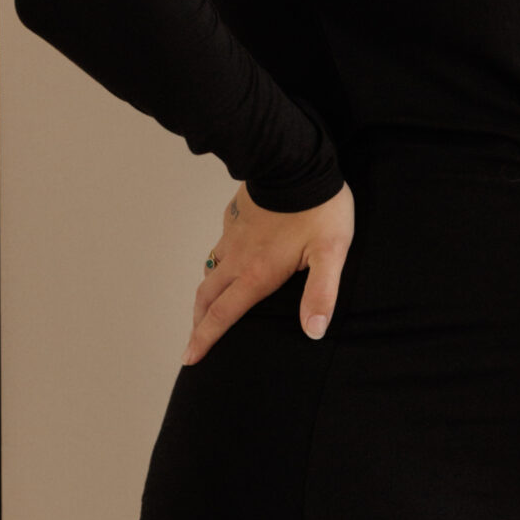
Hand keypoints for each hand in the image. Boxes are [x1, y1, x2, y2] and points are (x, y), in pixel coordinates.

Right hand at [184, 180, 354, 361]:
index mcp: (257, 274)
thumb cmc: (319, 208)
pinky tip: (226, 262)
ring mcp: (234, 236)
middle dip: (198, 323)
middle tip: (193, 342)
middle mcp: (239, 258)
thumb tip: (314, 332)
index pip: (223, 315)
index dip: (204, 340)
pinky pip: (220, 246)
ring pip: (210, 271)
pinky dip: (217, 263)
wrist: (295, 161)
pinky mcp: (236, 217)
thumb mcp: (330, 254)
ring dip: (205, 295)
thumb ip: (321, 294)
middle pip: (208, 298)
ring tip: (206, 309)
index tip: (189, 359)